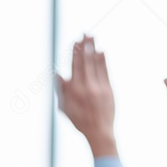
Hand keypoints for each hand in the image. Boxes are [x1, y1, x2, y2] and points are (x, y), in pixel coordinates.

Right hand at [56, 35, 116, 157]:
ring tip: (92, 37)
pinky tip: (102, 51)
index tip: (75, 42)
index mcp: (74, 91)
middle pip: (85, 62)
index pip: (74, 67)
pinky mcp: (108, 90)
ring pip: (95, 64)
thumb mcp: (65, 108)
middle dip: (85, 46)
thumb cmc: (80, 121)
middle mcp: (86, 87)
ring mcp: (99, 88)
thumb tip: (57, 75)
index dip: (75, 53)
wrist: (99, 133)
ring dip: (94, 49)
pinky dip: (103, 61)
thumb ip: (62, 90)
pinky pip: (105, 72)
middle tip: (85, 33)